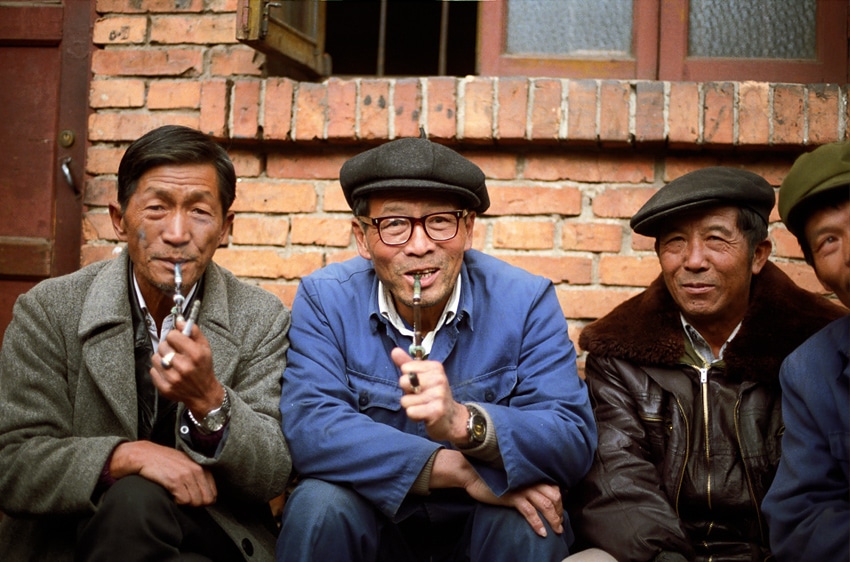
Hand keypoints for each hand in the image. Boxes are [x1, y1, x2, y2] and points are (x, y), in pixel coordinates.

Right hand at [110, 441, 216, 505]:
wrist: (144, 455)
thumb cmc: (163, 461)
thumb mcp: (185, 464)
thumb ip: (197, 476)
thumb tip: (205, 495)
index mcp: (201, 466)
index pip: (213, 492)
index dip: (204, 500)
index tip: (194, 500)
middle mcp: (197, 470)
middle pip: (206, 499)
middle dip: (196, 504)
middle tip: (185, 501)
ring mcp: (186, 475)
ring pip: (195, 501)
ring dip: (185, 503)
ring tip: (176, 496)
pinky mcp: (175, 480)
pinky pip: (183, 500)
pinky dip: (177, 502)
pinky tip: (171, 495)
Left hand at [151, 319, 223, 416]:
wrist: (203, 393)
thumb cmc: (203, 368)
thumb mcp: (205, 347)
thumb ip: (193, 331)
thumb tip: (179, 321)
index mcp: (195, 354)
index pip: (172, 335)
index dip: (174, 336)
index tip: (178, 340)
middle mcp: (184, 366)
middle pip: (162, 346)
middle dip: (168, 347)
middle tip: (175, 352)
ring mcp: (173, 378)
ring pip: (155, 358)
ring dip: (161, 358)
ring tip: (171, 362)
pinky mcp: (165, 387)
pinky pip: (152, 371)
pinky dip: (158, 370)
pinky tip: (168, 371)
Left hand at [391, 347, 466, 442]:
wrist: (452, 419)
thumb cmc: (434, 396)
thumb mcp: (422, 376)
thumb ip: (407, 364)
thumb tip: (394, 351)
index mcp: (435, 367)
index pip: (405, 368)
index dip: (408, 379)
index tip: (420, 385)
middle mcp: (439, 379)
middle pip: (403, 382)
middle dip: (408, 392)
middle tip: (421, 397)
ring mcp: (439, 395)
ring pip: (405, 400)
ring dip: (411, 406)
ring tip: (424, 407)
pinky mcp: (436, 411)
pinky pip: (410, 412)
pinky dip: (414, 416)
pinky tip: (424, 415)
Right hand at [431, 450, 562, 537]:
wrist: (472, 473)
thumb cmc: (491, 477)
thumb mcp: (512, 480)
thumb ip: (524, 483)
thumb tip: (536, 495)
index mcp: (531, 474)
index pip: (554, 488)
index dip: (560, 501)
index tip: (559, 512)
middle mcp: (530, 479)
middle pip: (554, 496)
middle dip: (559, 512)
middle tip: (559, 524)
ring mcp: (522, 487)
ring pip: (545, 504)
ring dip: (553, 520)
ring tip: (555, 530)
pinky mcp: (513, 496)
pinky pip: (530, 511)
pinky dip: (537, 523)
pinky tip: (541, 532)